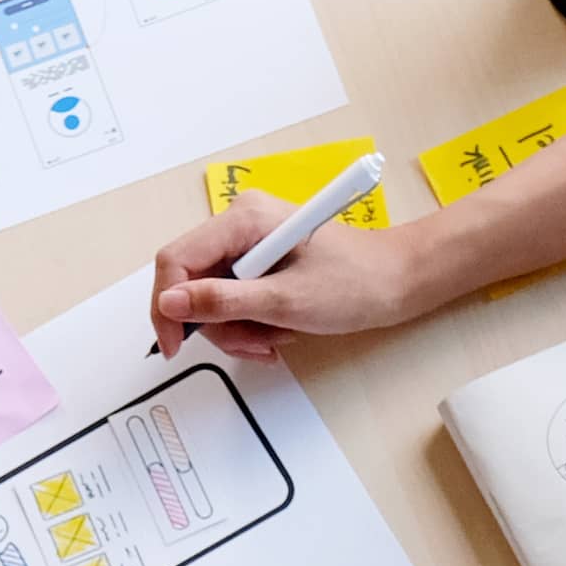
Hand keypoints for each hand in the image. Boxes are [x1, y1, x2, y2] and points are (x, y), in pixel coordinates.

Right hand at [149, 191, 424, 359]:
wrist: (397, 281)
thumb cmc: (355, 282)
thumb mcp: (284, 300)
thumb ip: (223, 302)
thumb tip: (171, 304)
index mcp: (243, 219)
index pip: (175, 259)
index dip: (168, 306)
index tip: (176, 346)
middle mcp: (240, 224)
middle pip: (192, 282)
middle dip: (218, 324)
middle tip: (254, 344)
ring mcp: (249, 243)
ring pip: (211, 298)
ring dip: (238, 329)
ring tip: (276, 337)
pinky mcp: (259, 262)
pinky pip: (234, 299)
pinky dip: (250, 324)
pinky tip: (279, 330)